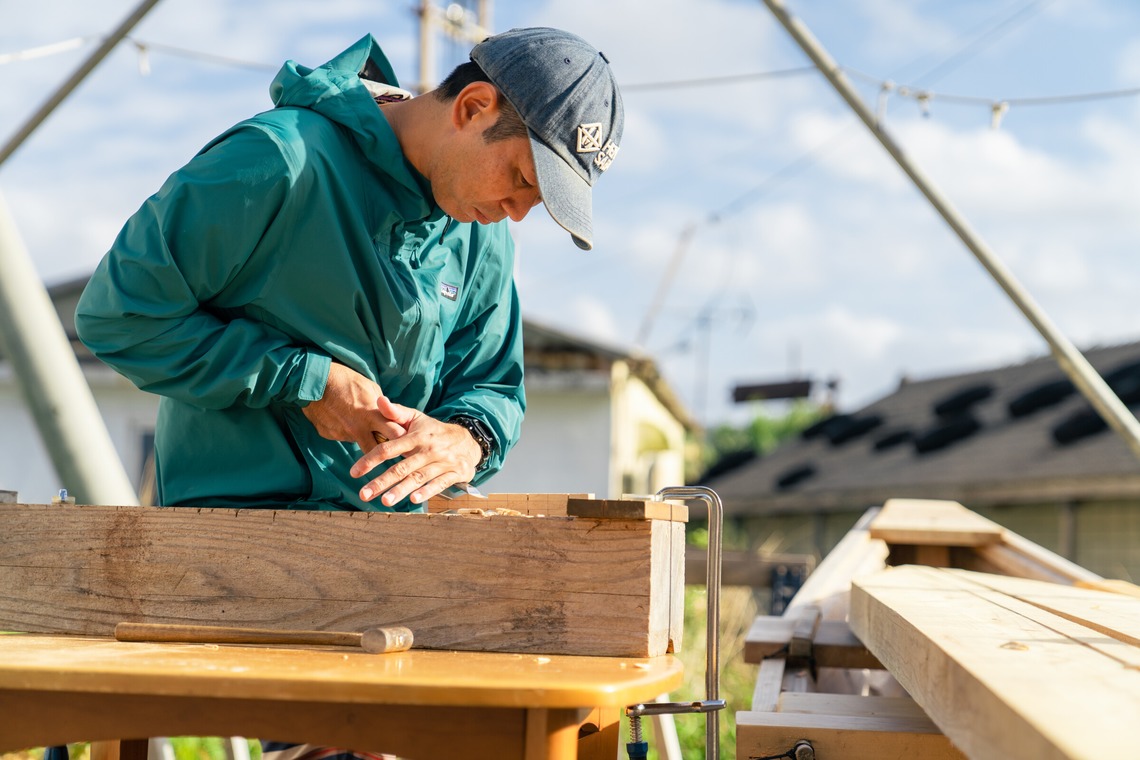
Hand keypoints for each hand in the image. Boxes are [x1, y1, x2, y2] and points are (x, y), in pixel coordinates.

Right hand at [301, 363, 405, 452]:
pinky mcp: (330, 435)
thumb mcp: (369, 387)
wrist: (312, 382)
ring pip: (358, 442)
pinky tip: (340, 416)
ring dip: (362, 436)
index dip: (401, 437)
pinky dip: (345, 429)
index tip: (404, 438)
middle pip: (377, 451)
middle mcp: (358, 429)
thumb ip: (379, 405)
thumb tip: (386, 414)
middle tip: (385, 444)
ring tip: (355, 418)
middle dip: (382, 450)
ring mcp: (342, 434)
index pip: (395, 434)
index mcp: (371, 415)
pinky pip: (343, 436)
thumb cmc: (344, 380)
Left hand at [349, 408, 482, 507]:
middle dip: (382, 482)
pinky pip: (440, 484)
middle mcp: (428, 450)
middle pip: (402, 467)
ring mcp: (442, 462)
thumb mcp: (416, 419)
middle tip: (364, 494)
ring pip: (418, 478)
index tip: (354, 472)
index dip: (370, 459)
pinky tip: (414, 499)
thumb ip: (396, 412)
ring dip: (401, 490)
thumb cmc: (435, 431)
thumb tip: (379, 400)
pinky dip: (427, 492)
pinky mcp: (454, 473)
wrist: (468, 440)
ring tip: (385, 502)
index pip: (389, 448)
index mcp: (416, 437)